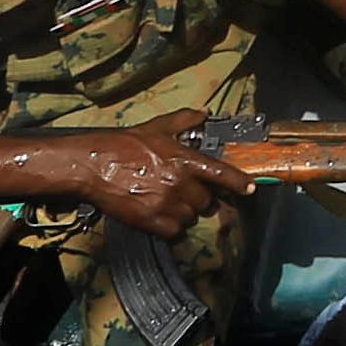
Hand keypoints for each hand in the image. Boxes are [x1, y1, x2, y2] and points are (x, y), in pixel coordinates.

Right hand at [47, 114, 253, 237]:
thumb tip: (204, 113)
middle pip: (206, 201)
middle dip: (198, 197)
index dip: (239, 183)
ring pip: (190, 217)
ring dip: (184, 212)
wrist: (94, 165)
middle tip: (183, 190)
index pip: (220, 173)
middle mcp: (180, 182)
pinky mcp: (151, 221)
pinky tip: (159, 214)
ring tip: (167, 200)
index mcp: (184, 158)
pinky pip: (174, 231)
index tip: (251, 189)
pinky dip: (170, 227)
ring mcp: (166, 203)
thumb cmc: (125, 144)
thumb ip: (185, 120)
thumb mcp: (157, 127)